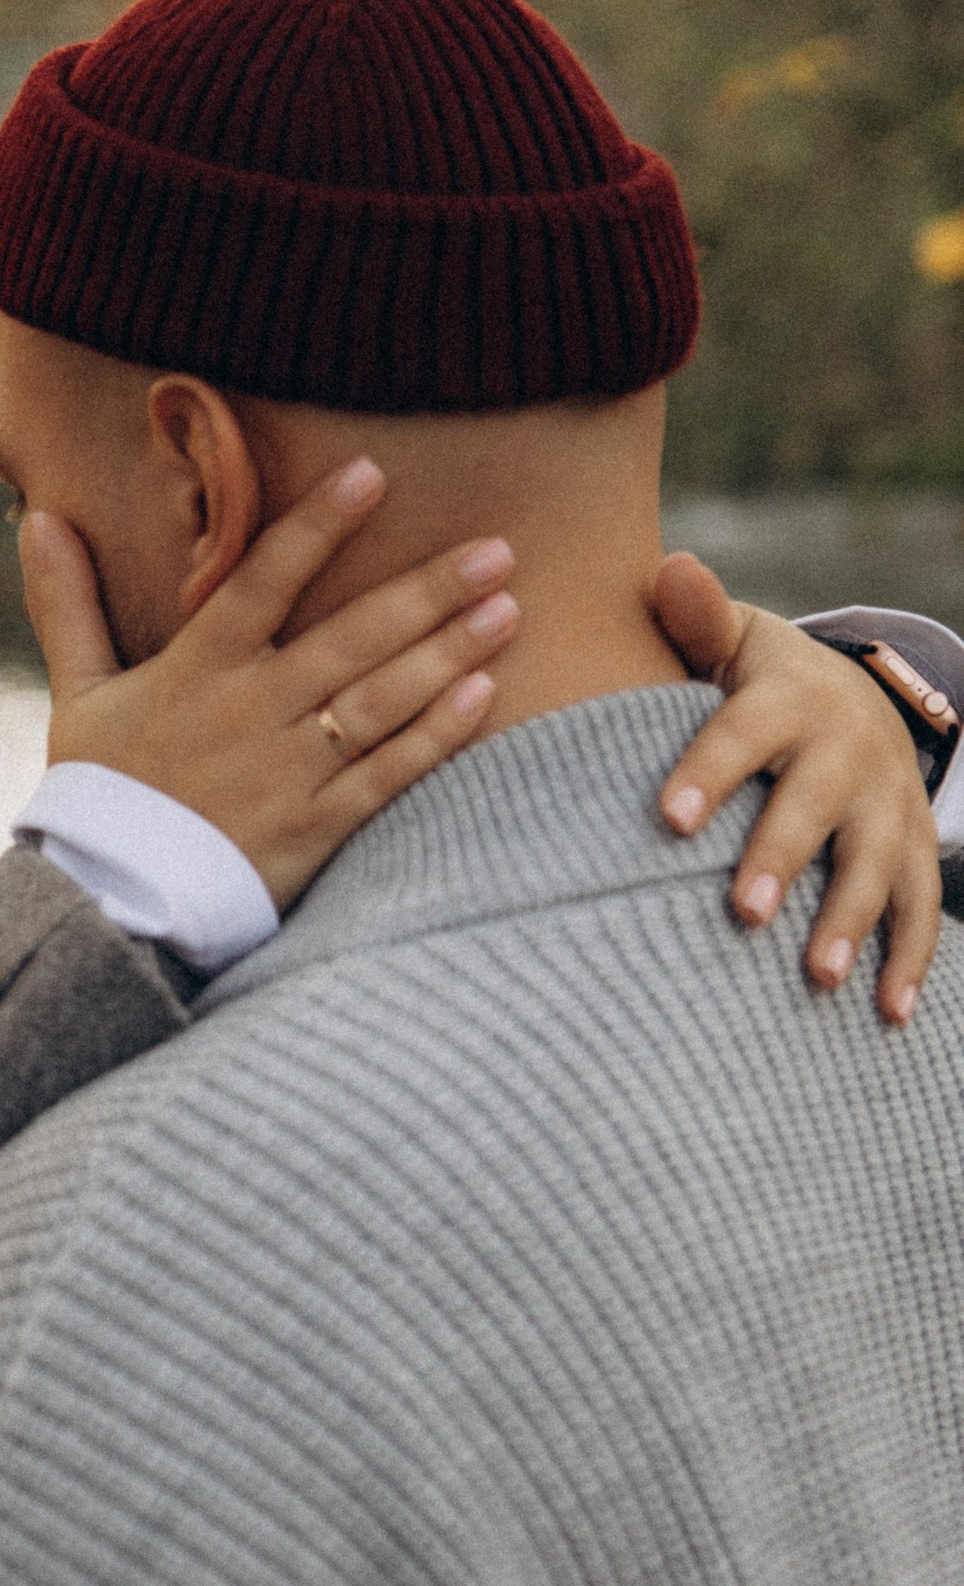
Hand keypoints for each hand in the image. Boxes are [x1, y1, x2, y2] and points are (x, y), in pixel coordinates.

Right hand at [17, 457, 517, 911]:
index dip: (317, 526)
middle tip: (496, 547)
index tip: (372, 473)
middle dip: (426, 590)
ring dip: (448, 652)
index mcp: (196, 671)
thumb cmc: (99, 794)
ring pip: (381, 702)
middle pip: (349, 639)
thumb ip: (66, 604)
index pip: (261, 581)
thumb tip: (37, 520)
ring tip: (505, 607)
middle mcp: (249, 714)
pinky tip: (483, 693)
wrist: (108, 907)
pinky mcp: (315, 831)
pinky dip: (437, 735)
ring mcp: (288, 775)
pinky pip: (388, 776)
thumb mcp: (76, 693)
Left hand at [651, 554, 940, 1024]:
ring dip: (850, 922)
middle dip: (782, 857)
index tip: (667, 821)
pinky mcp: (910, 847)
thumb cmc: (752, 678)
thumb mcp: (729, 640)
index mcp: (787, 698)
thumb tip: (666, 568)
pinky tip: (885, 1017)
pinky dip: (909, 962)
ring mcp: (886, 803)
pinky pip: (919, 908)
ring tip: (817, 976)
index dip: (707, 773)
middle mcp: (846, 750)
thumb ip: (693, 617)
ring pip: (874, 865)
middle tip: (745, 912)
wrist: (847, 699)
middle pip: (812, 807)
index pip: (741, 733)